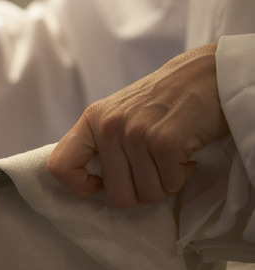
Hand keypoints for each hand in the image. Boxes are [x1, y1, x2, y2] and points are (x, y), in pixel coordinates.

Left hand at [47, 42, 229, 207]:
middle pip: (116, 196)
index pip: (59, 166)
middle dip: (141, 192)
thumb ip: (102, 144)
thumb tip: (92, 185)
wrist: (209, 73)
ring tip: (172, 156)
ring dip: (165, 183)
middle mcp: (109, 126)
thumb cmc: (166, 100)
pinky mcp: (165, 142)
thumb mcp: (120, 113)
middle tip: (155, 169)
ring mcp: (136, 133)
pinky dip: (182, 176)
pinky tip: (185, 152)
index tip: (101, 184)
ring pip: (147, 195)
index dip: (79, 187)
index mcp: (92, 120)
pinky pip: (170, 186)